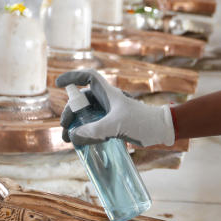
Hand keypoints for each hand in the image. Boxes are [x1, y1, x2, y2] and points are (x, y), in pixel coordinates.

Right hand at [55, 69, 174, 147]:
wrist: (161, 130)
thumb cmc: (142, 122)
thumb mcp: (115, 126)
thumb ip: (93, 131)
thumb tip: (74, 137)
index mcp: (108, 93)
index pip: (88, 77)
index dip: (72, 77)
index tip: (58, 84)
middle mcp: (107, 100)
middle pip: (82, 101)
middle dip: (70, 113)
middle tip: (64, 128)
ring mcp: (111, 112)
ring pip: (87, 115)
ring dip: (77, 125)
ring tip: (69, 139)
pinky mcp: (114, 124)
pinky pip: (95, 126)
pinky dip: (87, 132)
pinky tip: (82, 143)